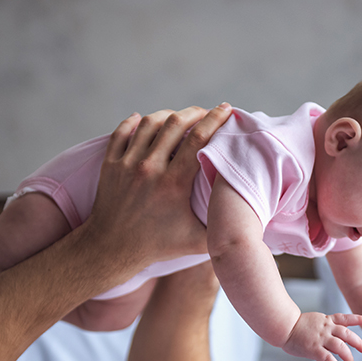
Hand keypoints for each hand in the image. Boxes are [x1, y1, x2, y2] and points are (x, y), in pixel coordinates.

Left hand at [86, 104, 232, 266]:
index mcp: (173, 184)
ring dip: (168, 115)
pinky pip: (122, 132)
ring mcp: (127, 164)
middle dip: (195, 112)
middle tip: (206, 112)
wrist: (112, 250)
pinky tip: (142, 119)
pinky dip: (133, 122)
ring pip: (149, 123)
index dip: (215, 120)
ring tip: (180, 117)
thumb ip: (223, 230)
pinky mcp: (110, 165)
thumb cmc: (157, 246)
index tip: (226, 110)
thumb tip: (250, 221)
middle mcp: (149, 169)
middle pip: (175, 123)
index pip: (198, 140)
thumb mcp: (196, 242)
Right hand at [282, 312, 361, 360]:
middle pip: (347, 334)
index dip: (358, 319)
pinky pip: (328, 358)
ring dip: (348, 356)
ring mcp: (320, 338)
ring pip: (340, 346)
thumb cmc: (296, 326)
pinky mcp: (313, 348)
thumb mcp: (314, 321)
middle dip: (358, 342)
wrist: (283, 327)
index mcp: (326, 320)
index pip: (345, 318)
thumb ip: (326, 328)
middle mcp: (326, 328)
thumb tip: (337, 340)